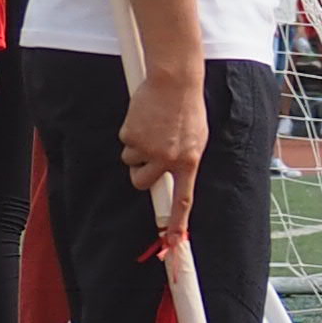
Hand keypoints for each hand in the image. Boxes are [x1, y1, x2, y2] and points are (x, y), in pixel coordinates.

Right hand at [121, 56, 207, 208]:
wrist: (175, 81)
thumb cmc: (187, 108)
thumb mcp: (196, 137)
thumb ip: (184, 158)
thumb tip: (173, 177)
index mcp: (189, 160)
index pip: (183, 198)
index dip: (178, 222)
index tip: (174, 240)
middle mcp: (169, 158)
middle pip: (142, 182)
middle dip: (139, 173)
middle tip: (146, 155)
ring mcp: (148, 148)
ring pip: (130, 161)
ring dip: (136, 148)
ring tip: (151, 127)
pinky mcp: (131, 136)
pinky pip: (125, 142)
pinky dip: (130, 131)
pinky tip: (144, 117)